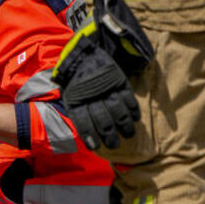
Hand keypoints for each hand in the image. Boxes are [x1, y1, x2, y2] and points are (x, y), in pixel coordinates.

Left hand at [53, 34, 139, 149]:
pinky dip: (133, 111)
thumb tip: (87, 136)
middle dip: (110, 136)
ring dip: (124, 126)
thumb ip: (78, 113)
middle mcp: (91, 96)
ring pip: (118, 112)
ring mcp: (106, 89)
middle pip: (103, 120)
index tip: (96, 147)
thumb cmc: (76, 82)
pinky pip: (129, 99)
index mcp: (76, 100)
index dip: (90, 137)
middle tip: (115, 145)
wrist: (83, 56)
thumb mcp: (70, 96)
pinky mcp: (119, 82)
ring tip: (127, 135)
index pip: (83, 123)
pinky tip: (134, 119)